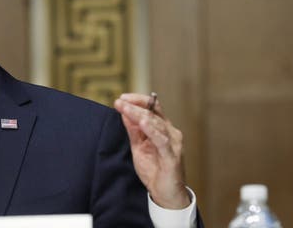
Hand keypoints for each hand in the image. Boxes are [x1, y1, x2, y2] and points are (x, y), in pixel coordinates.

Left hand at [114, 93, 189, 208]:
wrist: (166, 194)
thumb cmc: (155, 170)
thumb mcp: (139, 147)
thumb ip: (133, 130)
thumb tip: (124, 112)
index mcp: (163, 129)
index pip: (152, 108)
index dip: (138, 101)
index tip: (122, 98)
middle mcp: (171, 133)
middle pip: (152, 114)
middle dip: (134, 106)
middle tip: (119, 102)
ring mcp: (173, 143)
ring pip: (156, 124)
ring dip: (139, 115)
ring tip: (127, 108)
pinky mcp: (172, 156)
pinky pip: (162, 140)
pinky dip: (152, 130)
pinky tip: (142, 123)